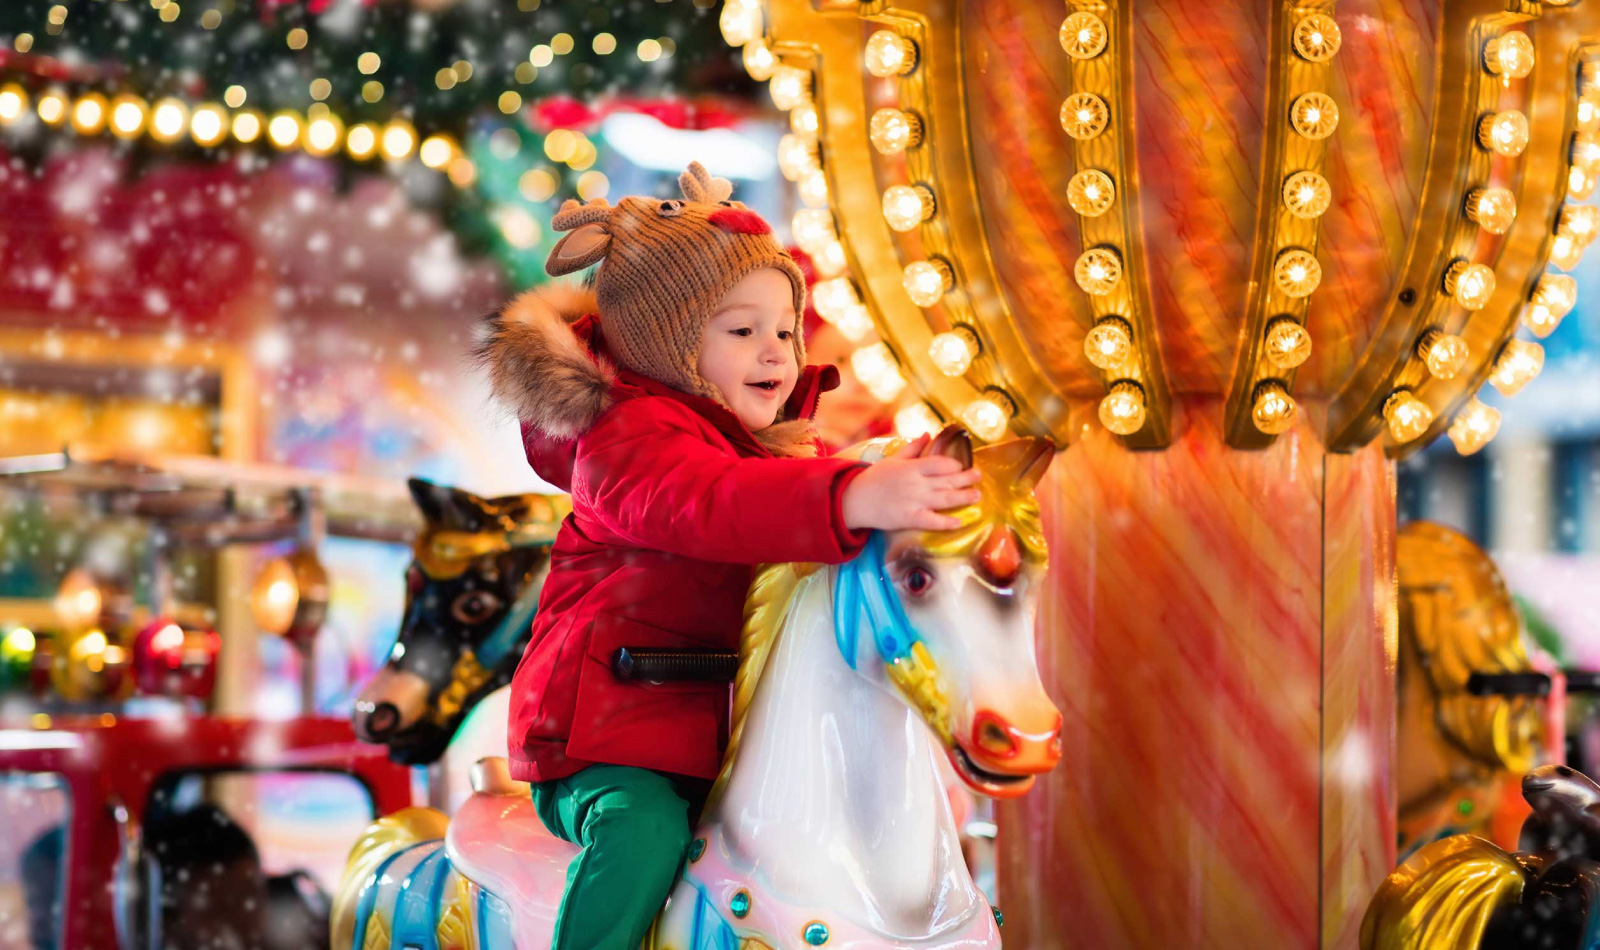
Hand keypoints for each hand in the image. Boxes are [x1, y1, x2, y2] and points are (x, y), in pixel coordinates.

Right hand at [841, 434, 982, 531]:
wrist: (855, 500)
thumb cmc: (874, 478)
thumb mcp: (893, 458)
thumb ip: (913, 448)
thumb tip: (928, 434)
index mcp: (912, 467)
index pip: (940, 463)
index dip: (954, 464)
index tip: (961, 466)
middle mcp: (917, 483)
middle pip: (947, 480)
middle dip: (966, 478)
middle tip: (979, 477)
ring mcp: (914, 501)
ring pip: (945, 499)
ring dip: (964, 497)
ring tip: (977, 495)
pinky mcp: (910, 518)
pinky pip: (932, 521)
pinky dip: (946, 522)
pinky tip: (959, 522)